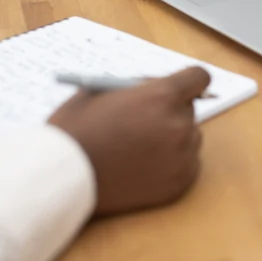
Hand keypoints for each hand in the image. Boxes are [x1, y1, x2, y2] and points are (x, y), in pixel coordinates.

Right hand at [49, 67, 210, 215]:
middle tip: (143, 123)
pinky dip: (172, 164)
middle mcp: (179, 124)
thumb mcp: (100, 91)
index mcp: (162, 96)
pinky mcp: (180, 182)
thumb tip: (154, 86)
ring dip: (173, 139)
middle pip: (189, 109)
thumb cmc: (75, 130)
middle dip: (170, 112)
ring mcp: (182, 156)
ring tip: (138, 149)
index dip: (189, 81)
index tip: (181, 89)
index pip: (199, 78)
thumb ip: (135, 86)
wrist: (63, 178)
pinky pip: (188, 164)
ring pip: (190, 138)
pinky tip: (144, 167)